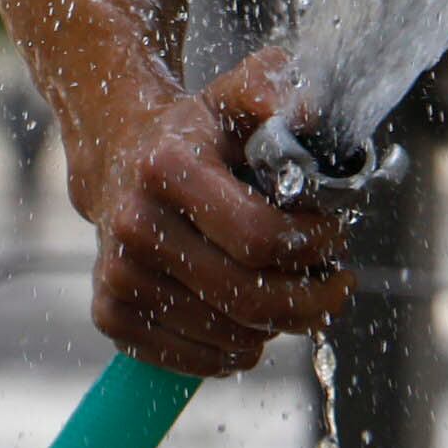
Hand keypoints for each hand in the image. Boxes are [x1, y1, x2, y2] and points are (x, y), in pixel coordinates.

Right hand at [69, 46, 354, 376]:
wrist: (119, 158)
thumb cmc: (197, 131)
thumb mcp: (237, 93)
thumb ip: (274, 88)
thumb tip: (310, 111)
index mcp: (168, 168)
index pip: (259, 235)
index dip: (312, 245)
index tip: (336, 236)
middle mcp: (133, 225)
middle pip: (245, 296)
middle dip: (310, 299)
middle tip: (338, 287)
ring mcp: (117, 275)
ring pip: (226, 335)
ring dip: (278, 327)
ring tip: (297, 298)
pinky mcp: (110, 314)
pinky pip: (192, 359)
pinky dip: (236, 352)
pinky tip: (255, 325)